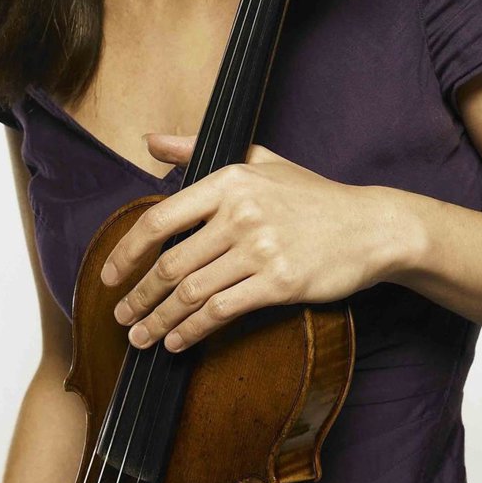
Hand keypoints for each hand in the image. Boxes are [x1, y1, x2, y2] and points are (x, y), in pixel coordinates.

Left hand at [100, 134, 388, 352]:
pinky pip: (222, 311)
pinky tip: (179, 341)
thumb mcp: (260, 160)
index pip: (161, 219)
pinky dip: (193, 330)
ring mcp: (261, 249)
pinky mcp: (280, 283)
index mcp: (229, 181)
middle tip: (121, 316)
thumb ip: (198, 149)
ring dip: (159, 320)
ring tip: (141, 336)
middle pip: (170, 264)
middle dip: (138, 297)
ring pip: (191, 292)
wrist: (371, 226)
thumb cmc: (313, 196)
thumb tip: (151, 141)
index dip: (127, 252)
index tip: (109, 275)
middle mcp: (241, 213)